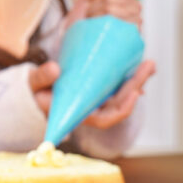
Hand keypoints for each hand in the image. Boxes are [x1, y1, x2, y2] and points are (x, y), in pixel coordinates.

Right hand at [28, 60, 155, 128]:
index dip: (123, 108)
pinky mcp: (97, 89)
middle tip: (148, 65)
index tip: (135, 93)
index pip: (106, 119)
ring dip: (136, 80)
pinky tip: (138, 64)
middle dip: (136, 85)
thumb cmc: (33, 91)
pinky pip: (117, 85)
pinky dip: (128, 76)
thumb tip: (55, 68)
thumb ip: (41, 77)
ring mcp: (96, 99)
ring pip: (122, 93)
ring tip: (148, 64)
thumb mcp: (33, 85)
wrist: (33, 89)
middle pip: (120, 103)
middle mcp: (91, 109)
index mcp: (78, 114)